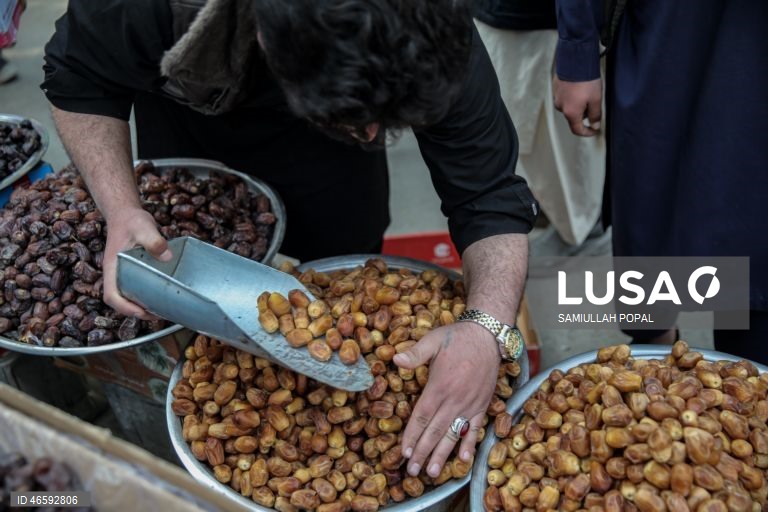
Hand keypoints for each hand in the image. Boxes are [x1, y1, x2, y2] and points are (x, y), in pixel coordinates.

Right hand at [102, 207, 171, 318]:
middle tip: (158, 315)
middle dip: (136, 312)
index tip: (141, 312)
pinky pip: (135, 288)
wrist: (125, 213)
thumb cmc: (131, 220)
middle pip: (120, 301)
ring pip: (127, 297)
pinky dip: (145, 296)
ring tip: (162, 310)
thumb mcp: (143, 227)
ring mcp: (122, 273)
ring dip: (142, 306)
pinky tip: (161, 295)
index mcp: (112, 267)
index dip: (124, 308)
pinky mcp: (130, 271)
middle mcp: (115, 273)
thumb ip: (154, 240)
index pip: (111, 295)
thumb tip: (166, 257)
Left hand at [393, 321, 499, 477]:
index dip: (412, 436)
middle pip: (435, 431)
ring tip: (432, 472)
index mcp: (439, 386)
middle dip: (422, 452)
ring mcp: (470, 404)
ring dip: (442, 455)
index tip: (403, 452)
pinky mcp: (482, 405)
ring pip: (453, 434)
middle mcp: (454, 400)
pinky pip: (475, 428)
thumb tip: (394, 359)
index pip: (422, 417)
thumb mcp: (433, 340)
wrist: (487, 336)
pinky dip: (469, 444)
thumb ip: (414, 353)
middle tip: (412, 471)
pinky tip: (462, 460)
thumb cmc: (456, 338)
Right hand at [553, 76, 602, 136]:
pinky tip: (579, 88)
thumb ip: (595, 115)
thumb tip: (594, 124)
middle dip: (584, 115)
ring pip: (569, 107)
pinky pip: (565, 97)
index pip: (577, 130)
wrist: (575, 62)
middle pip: (573, 118)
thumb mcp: (596, 99)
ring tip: (586, 93)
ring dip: (577, 105)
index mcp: (571, 113)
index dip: (587, 132)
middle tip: (593, 105)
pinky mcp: (556, 89)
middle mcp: (561, 108)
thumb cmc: (585, 80)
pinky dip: (572, 96)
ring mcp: (557, 98)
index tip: (594, 130)